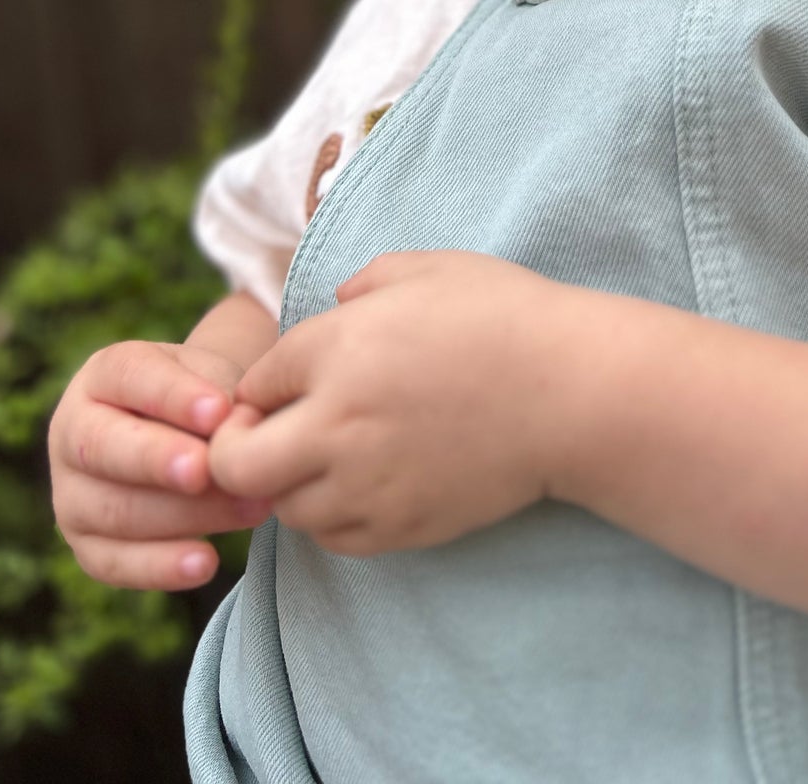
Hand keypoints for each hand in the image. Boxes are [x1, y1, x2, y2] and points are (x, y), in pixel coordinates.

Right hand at [49, 339, 274, 589]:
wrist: (194, 431)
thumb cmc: (205, 397)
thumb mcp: (213, 377)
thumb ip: (220, 397)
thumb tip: (233, 432)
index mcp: (103, 373)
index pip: (128, 376)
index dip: (172, 396)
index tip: (218, 411)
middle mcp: (72, 430)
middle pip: (104, 447)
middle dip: (157, 460)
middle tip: (206, 470)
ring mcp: (70, 492)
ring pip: (114, 510)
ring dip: (182, 515)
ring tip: (247, 509)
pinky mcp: (84, 545)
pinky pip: (113, 563)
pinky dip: (159, 568)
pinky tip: (206, 563)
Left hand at [207, 251, 582, 556]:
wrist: (571, 392)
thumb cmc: (505, 316)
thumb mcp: (429, 269)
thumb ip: (364, 283)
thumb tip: (337, 303)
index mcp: (337, 349)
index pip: (253, 382)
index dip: (263, 383)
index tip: (285, 384)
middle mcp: (337, 424)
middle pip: (236, 464)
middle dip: (238, 448)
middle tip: (274, 432)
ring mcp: (367, 484)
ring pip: (283, 508)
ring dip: (289, 484)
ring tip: (329, 457)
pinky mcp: (401, 527)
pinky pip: (333, 538)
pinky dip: (332, 515)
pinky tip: (363, 484)